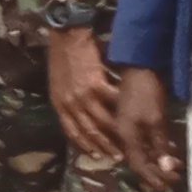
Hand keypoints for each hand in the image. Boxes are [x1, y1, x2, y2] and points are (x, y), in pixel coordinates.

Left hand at [44, 25, 118, 164]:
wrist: (65, 35)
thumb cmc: (61, 55)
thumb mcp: (58, 82)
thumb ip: (67, 99)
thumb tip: (82, 112)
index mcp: (59, 104)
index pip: (73, 132)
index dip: (86, 146)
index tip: (98, 156)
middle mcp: (69, 104)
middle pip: (89, 131)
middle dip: (105, 146)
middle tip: (118, 156)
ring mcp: (82, 96)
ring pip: (102, 122)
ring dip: (116, 134)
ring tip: (129, 142)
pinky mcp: (95, 84)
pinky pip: (112, 102)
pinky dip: (123, 109)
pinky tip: (133, 114)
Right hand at [114, 64, 179, 185]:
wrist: (138, 66)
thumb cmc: (147, 92)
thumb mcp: (155, 120)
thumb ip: (160, 146)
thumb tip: (167, 170)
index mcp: (126, 137)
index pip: (139, 166)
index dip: (154, 178)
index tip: (169, 185)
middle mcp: (124, 135)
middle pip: (138, 162)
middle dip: (156, 173)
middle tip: (174, 179)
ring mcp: (127, 127)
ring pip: (141, 152)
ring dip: (157, 162)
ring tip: (174, 167)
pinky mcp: (133, 120)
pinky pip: (143, 142)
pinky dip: (155, 150)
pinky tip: (166, 150)